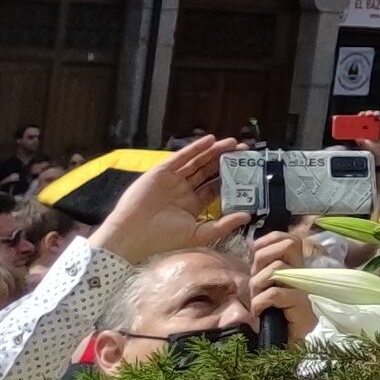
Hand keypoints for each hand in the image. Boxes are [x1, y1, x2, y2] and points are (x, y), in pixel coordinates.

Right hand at [98, 139, 245, 268]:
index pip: (215, 188)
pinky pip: (181, 157)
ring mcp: (172, 180)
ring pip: (197, 162)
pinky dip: (195, 148)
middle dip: (225, 161)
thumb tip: (248, 215)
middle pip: (208, 171)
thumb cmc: (162, 239)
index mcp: (192, 206)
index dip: (231, 179)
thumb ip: (223, 225)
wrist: (131, 235)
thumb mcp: (198, 234)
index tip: (248, 171)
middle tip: (244, 151)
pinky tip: (210, 141)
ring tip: (232, 143)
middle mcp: (183, 191)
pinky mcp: (161, 172)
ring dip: (214, 152)